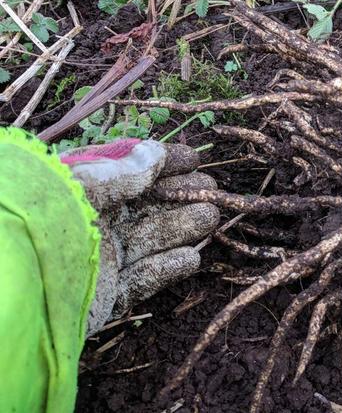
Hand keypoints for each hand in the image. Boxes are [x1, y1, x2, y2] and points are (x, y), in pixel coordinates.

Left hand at [60, 139, 219, 334]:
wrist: (21, 288)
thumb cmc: (46, 222)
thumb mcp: (83, 186)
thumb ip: (123, 172)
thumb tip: (156, 155)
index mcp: (80, 192)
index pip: (128, 172)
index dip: (162, 163)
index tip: (193, 160)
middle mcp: (92, 224)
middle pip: (145, 207)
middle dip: (180, 196)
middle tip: (211, 191)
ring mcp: (100, 261)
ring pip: (149, 240)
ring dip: (181, 227)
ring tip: (211, 217)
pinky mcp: (105, 296)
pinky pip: (142, 280)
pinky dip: (167, 269)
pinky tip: (191, 257)